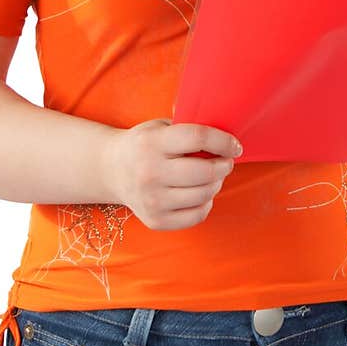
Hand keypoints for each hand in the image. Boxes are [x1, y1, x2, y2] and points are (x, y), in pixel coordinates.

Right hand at [102, 120, 240, 230]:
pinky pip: (197, 215)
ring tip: (212, 176)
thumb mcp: (160, 127)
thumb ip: (188, 125)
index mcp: (151, 143)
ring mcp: (151, 200)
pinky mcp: (155, 220)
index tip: (235, 146)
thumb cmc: (145, 145)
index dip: (223, 141)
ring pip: (204, 194)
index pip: (197, 138)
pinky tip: (200, 193)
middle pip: (204, 172)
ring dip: (216, 184)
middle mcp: (149, 173)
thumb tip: (224, 126)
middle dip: (224, 165)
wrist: (111, 170)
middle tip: (226, 161)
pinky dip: (206, 203)